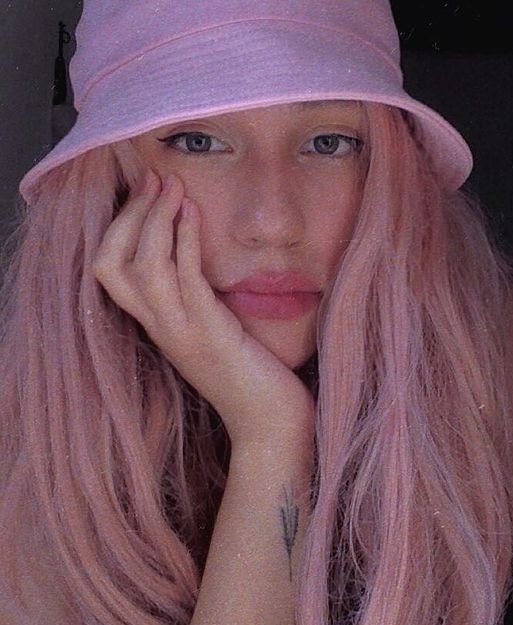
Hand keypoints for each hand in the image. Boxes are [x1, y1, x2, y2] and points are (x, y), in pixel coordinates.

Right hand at [93, 171, 314, 447]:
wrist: (271, 426)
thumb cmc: (252, 378)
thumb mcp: (217, 333)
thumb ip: (202, 303)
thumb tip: (205, 262)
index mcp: (160, 327)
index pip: (111, 271)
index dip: (121, 227)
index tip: (147, 193)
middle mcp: (161, 329)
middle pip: (111, 263)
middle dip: (129, 215)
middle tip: (153, 179)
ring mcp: (182, 333)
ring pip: (142, 266)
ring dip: (155, 219)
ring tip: (172, 187)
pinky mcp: (210, 334)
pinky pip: (185, 280)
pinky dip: (184, 241)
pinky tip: (194, 214)